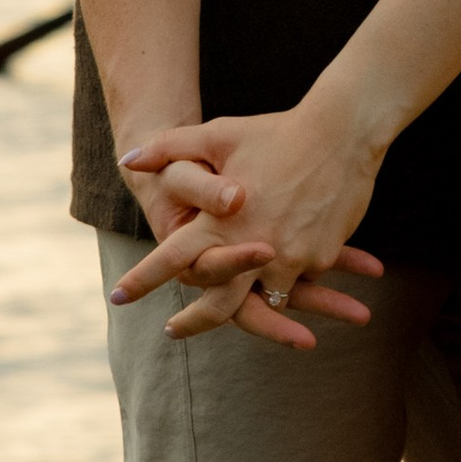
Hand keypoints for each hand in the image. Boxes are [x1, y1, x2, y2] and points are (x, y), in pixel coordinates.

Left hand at [112, 99, 386, 344]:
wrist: (343, 132)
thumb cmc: (276, 131)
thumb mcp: (219, 134)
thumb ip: (169, 148)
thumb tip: (128, 160)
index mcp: (222, 221)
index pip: (173, 259)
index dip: (143, 279)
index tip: (118, 297)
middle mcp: (253, 246)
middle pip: (218, 305)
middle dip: (193, 322)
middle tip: (173, 330)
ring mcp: (289, 257)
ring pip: (262, 298)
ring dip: (247, 304)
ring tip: (233, 304)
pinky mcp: (319, 257)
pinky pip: (297, 278)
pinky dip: (285, 276)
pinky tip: (280, 265)